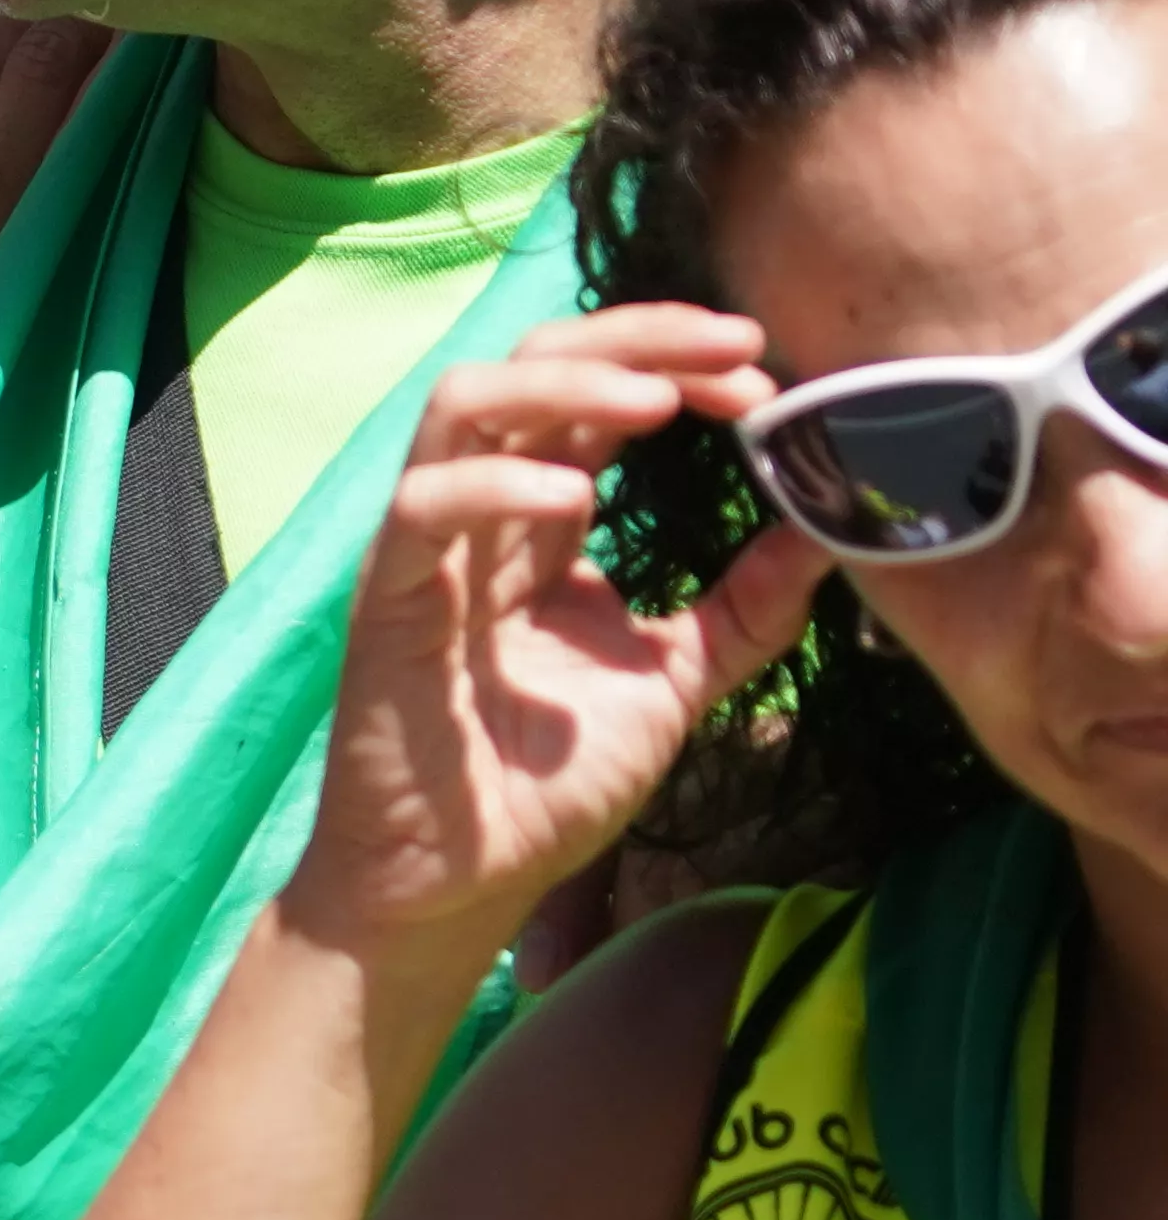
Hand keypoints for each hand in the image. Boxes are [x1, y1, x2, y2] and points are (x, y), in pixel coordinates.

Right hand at [296, 309, 818, 961]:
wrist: (463, 884)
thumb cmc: (546, 786)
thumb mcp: (680, 677)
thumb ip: (746, 605)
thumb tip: (830, 530)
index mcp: (543, 524)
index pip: (601, 395)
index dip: (683, 366)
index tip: (767, 384)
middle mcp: (483, 517)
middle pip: (534, 362)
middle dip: (639, 335)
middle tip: (735, 350)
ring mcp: (431, 553)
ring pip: (464, 402)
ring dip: (566, 379)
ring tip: (655, 400)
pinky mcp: (389, 603)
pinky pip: (422, 507)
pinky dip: (496, 482)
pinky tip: (575, 497)